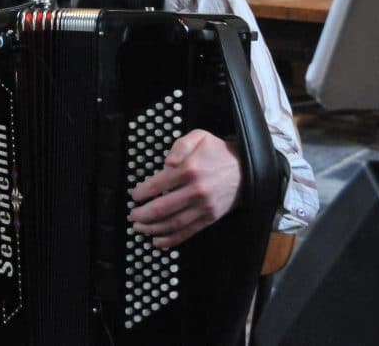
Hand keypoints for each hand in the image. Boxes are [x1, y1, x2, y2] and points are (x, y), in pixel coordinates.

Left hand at [128, 129, 241, 247]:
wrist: (246, 169)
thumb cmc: (217, 152)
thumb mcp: (199, 137)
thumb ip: (180, 146)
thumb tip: (166, 163)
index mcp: (189, 170)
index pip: (157, 186)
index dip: (141, 193)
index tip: (134, 195)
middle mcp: (195, 191)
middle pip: (161, 208)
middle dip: (141, 214)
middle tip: (132, 215)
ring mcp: (203, 207)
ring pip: (172, 223)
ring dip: (152, 229)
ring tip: (139, 228)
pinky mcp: (209, 218)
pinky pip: (187, 232)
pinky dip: (170, 240)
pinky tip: (157, 241)